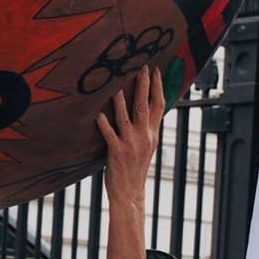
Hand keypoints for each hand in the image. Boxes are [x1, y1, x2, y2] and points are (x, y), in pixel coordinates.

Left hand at [98, 66, 164, 206]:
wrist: (130, 192)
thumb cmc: (134, 168)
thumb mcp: (145, 146)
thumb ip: (145, 128)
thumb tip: (143, 109)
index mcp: (152, 133)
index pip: (159, 105)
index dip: (158, 86)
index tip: (156, 70)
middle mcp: (144, 136)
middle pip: (145, 105)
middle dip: (144, 85)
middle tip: (142, 66)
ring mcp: (131, 143)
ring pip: (127, 117)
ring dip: (122, 101)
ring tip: (117, 86)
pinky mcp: (117, 152)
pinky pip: (110, 134)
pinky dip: (104, 124)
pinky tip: (99, 115)